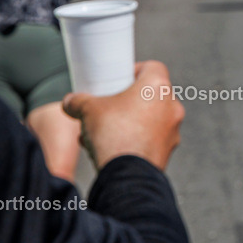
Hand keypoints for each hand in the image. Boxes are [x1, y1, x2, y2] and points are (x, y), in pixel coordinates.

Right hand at [62, 61, 184, 170]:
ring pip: (149, 119)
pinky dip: (134, 140)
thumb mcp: (88, 110)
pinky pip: (151, 139)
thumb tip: (69, 102)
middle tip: (108, 109)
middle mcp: (172, 106)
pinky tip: (111, 150)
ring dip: (128, 122)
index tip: (119, 80)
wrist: (127, 175)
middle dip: (126, 102)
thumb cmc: (113, 135)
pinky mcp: (169, 150)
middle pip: (149, 95)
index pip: (153, 67)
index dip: (135, 70)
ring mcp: (173, 130)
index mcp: (158, 87)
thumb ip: (78, 101)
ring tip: (102, 134)